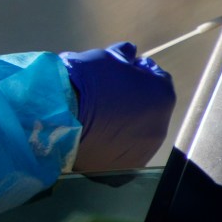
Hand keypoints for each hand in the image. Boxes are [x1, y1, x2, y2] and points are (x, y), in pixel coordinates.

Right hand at [64, 43, 174, 173]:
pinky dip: (115, 145)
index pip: (156, 79)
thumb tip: (129, 53)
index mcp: (162, 95)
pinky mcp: (125, 168)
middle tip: (107, 97)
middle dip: (134, 101)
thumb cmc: (86, 81)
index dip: (138, 72)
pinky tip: (96, 136)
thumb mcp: (106, 57)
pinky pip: (124, 152)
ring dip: (126, 126)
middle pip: (149, 109)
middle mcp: (160, 126)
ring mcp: (144, 150)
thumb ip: (124, 55)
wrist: (59, 116)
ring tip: (99, 119)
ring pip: (137, 134)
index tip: (120, 72)